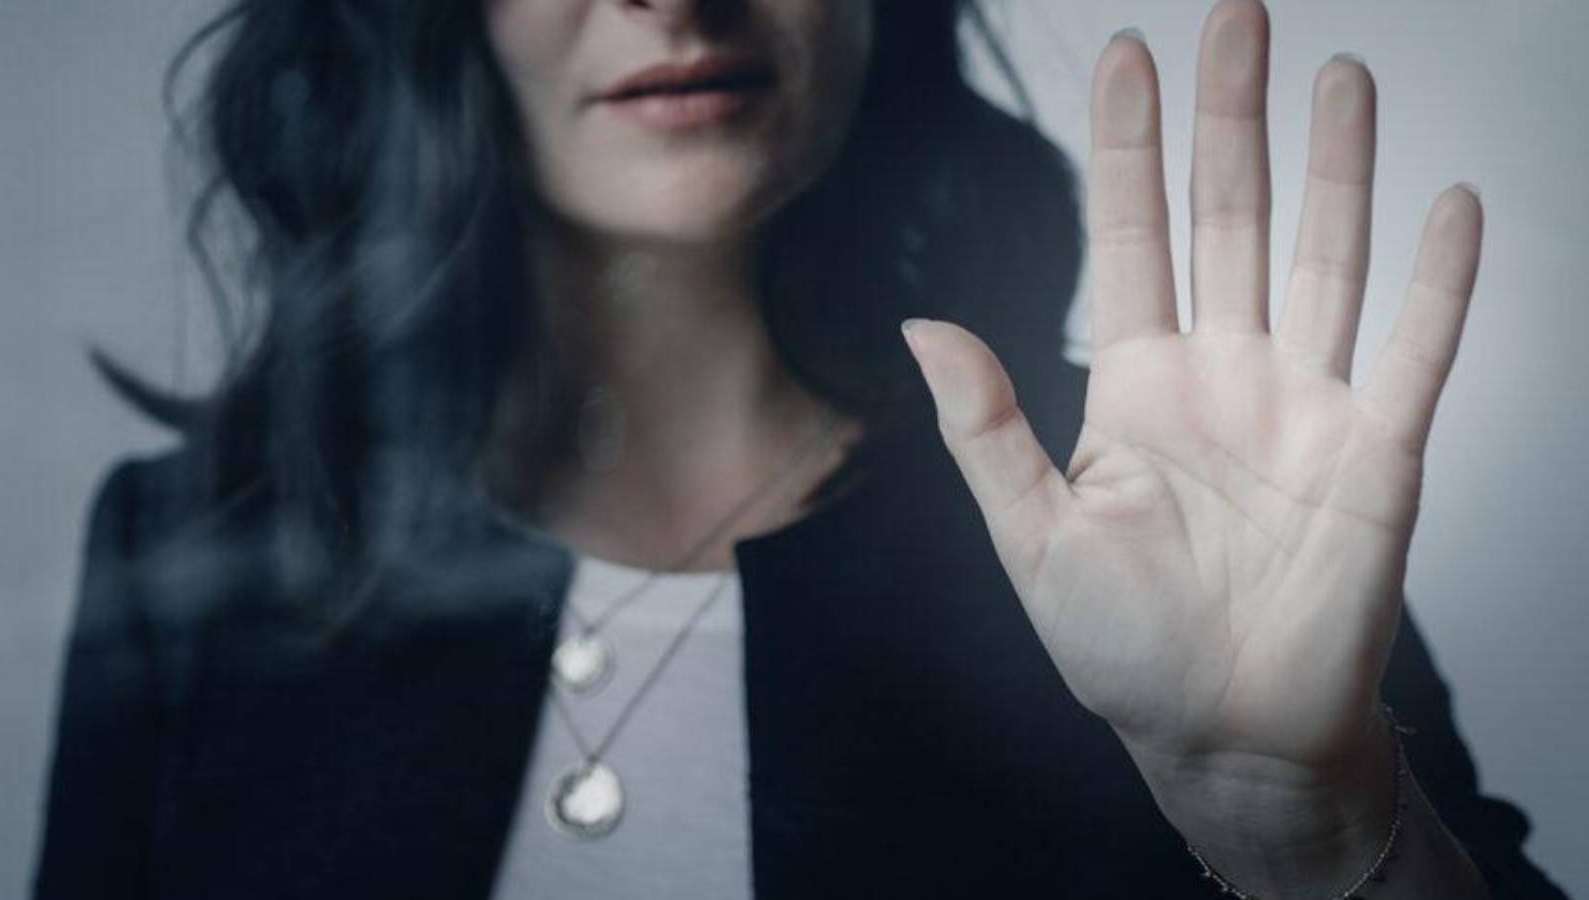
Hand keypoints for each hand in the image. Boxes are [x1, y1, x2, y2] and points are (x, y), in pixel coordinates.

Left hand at [904, 0, 1481, 855]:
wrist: (1222, 736)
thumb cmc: (1122, 649)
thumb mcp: (1029, 535)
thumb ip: (985, 426)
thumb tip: (923, 326)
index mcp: (1135, 387)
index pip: (1132, 239)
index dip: (1130, 148)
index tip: (1126, 56)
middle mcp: (1225, 377)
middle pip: (1228, 220)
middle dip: (1230, 119)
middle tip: (1237, 17)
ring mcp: (1307, 407)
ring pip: (1323, 260)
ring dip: (1334, 168)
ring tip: (1338, 76)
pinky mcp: (1378, 457)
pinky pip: (1417, 354)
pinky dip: (1438, 283)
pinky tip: (1447, 203)